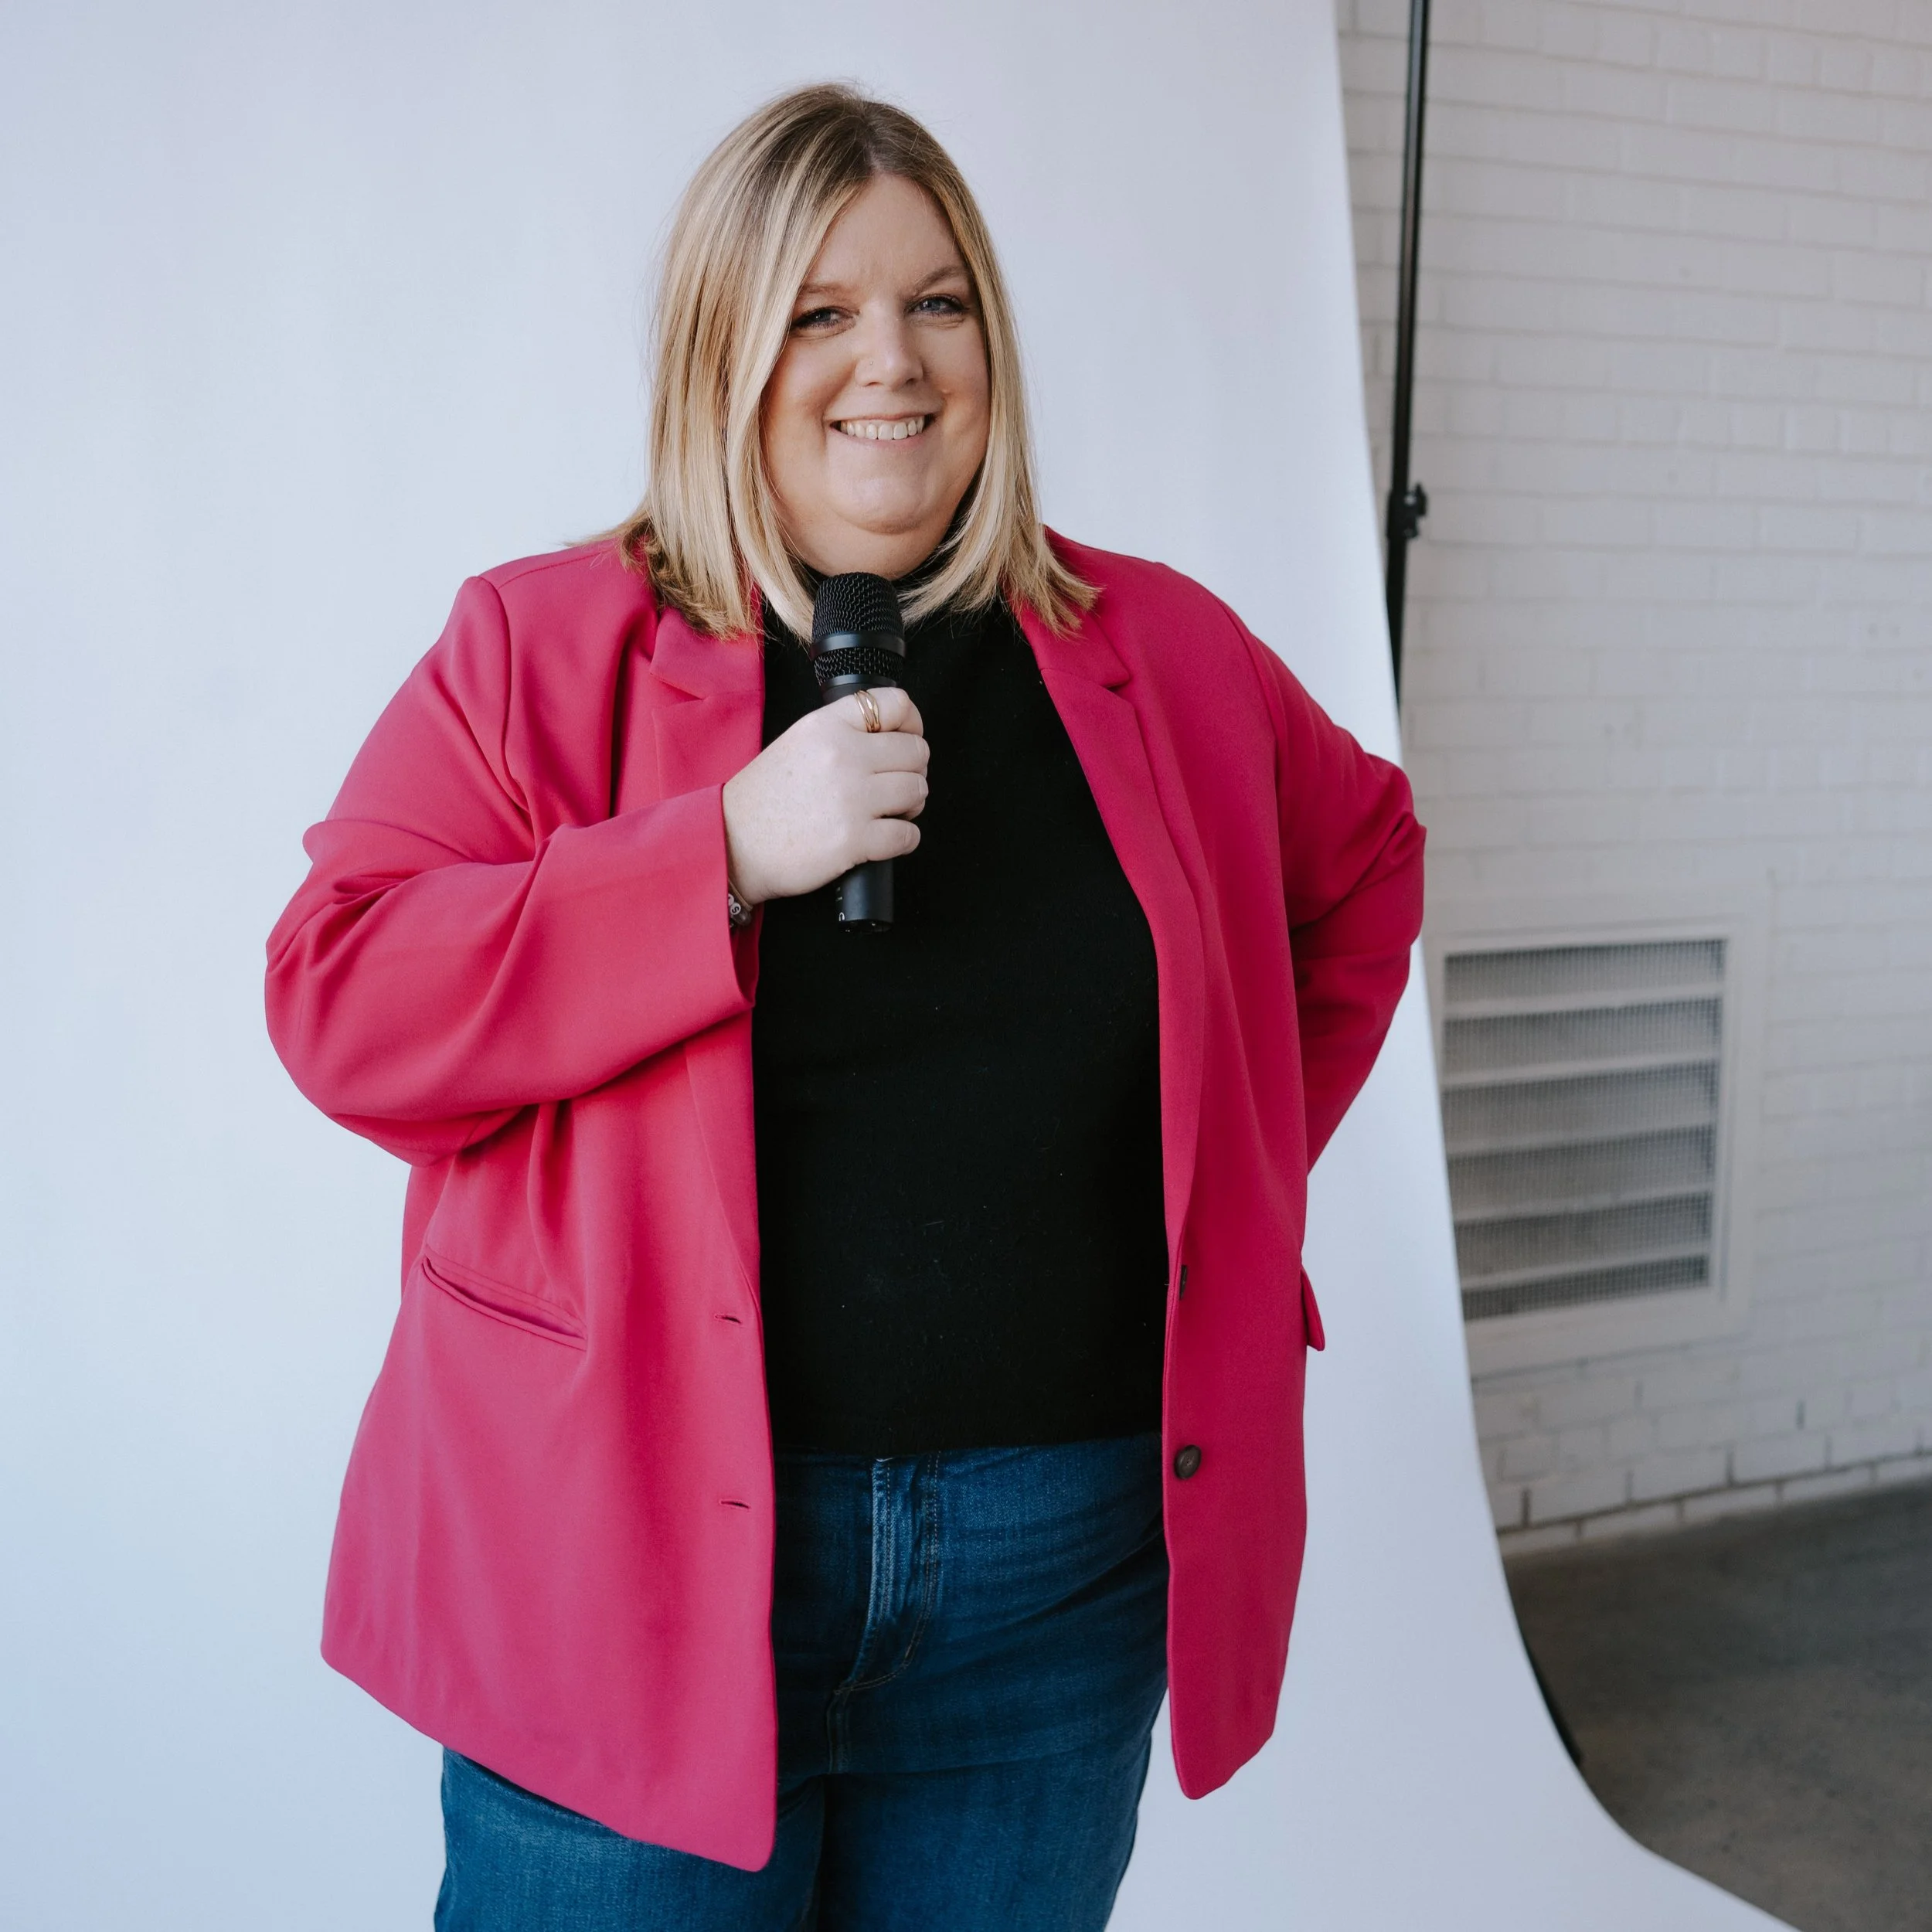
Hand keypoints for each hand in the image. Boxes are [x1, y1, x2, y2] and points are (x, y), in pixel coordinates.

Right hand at [722, 688, 928, 905]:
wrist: (732, 844)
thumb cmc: (764, 799)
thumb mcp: (797, 742)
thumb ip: (841, 733)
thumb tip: (891, 738)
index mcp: (827, 726)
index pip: (897, 704)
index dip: (912, 724)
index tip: (907, 739)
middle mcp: (843, 756)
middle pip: (916, 751)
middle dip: (913, 770)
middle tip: (896, 785)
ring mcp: (851, 798)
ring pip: (917, 790)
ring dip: (911, 804)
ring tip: (890, 811)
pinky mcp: (854, 839)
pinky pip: (908, 835)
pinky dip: (904, 839)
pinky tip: (886, 838)